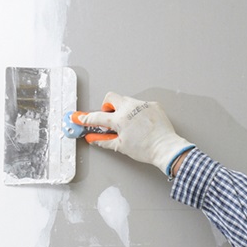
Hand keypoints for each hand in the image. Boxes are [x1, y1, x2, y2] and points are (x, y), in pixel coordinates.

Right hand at [78, 92, 192, 175]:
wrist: (166, 148)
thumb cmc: (146, 149)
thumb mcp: (121, 146)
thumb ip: (104, 140)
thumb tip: (94, 139)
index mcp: (120, 119)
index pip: (97, 117)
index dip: (86, 118)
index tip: (80, 118)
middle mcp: (130, 108)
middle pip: (111, 97)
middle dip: (107, 106)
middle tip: (110, 118)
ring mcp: (142, 105)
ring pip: (126, 100)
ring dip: (123, 109)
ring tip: (129, 124)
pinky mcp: (153, 105)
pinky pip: (140, 104)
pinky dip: (138, 112)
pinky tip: (142, 123)